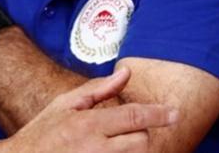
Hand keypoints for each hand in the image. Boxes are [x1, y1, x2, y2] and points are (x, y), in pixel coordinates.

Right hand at [0, 68, 178, 152]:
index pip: (134, 117)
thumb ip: (98, 90)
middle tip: (125, 131)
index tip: (175, 113)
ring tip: (113, 143)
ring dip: (132, 149)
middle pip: (141, 141)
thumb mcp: (65, 104)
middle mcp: (96, 149)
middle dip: (141, 133)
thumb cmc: (43, 133)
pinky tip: (109, 150)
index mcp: (89, 125)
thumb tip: (125, 73)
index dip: (158, 114)